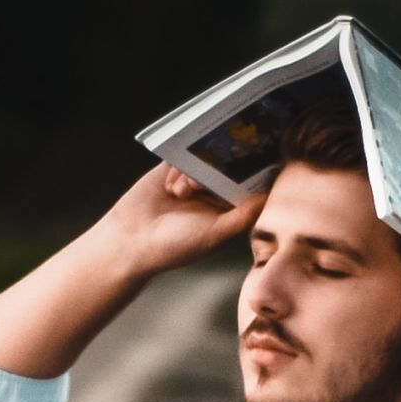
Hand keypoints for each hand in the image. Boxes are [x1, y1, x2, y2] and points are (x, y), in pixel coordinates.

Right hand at [82, 162, 263, 288]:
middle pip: (230, 168)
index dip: (256, 174)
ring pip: (206, 161)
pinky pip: (184, 156)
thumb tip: (268, 195)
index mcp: (229, 209)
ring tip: (181, 194)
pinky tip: (170, 188)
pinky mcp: (172, 169)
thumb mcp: (215, 234)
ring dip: (195, 175)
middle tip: (212, 178)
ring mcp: (193, 179)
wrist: (132, 241)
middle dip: (223, 169)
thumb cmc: (176, 245)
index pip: (250, 186)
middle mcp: (214, 192)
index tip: (261, 161)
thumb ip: (243, 215)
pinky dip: (179, 170)